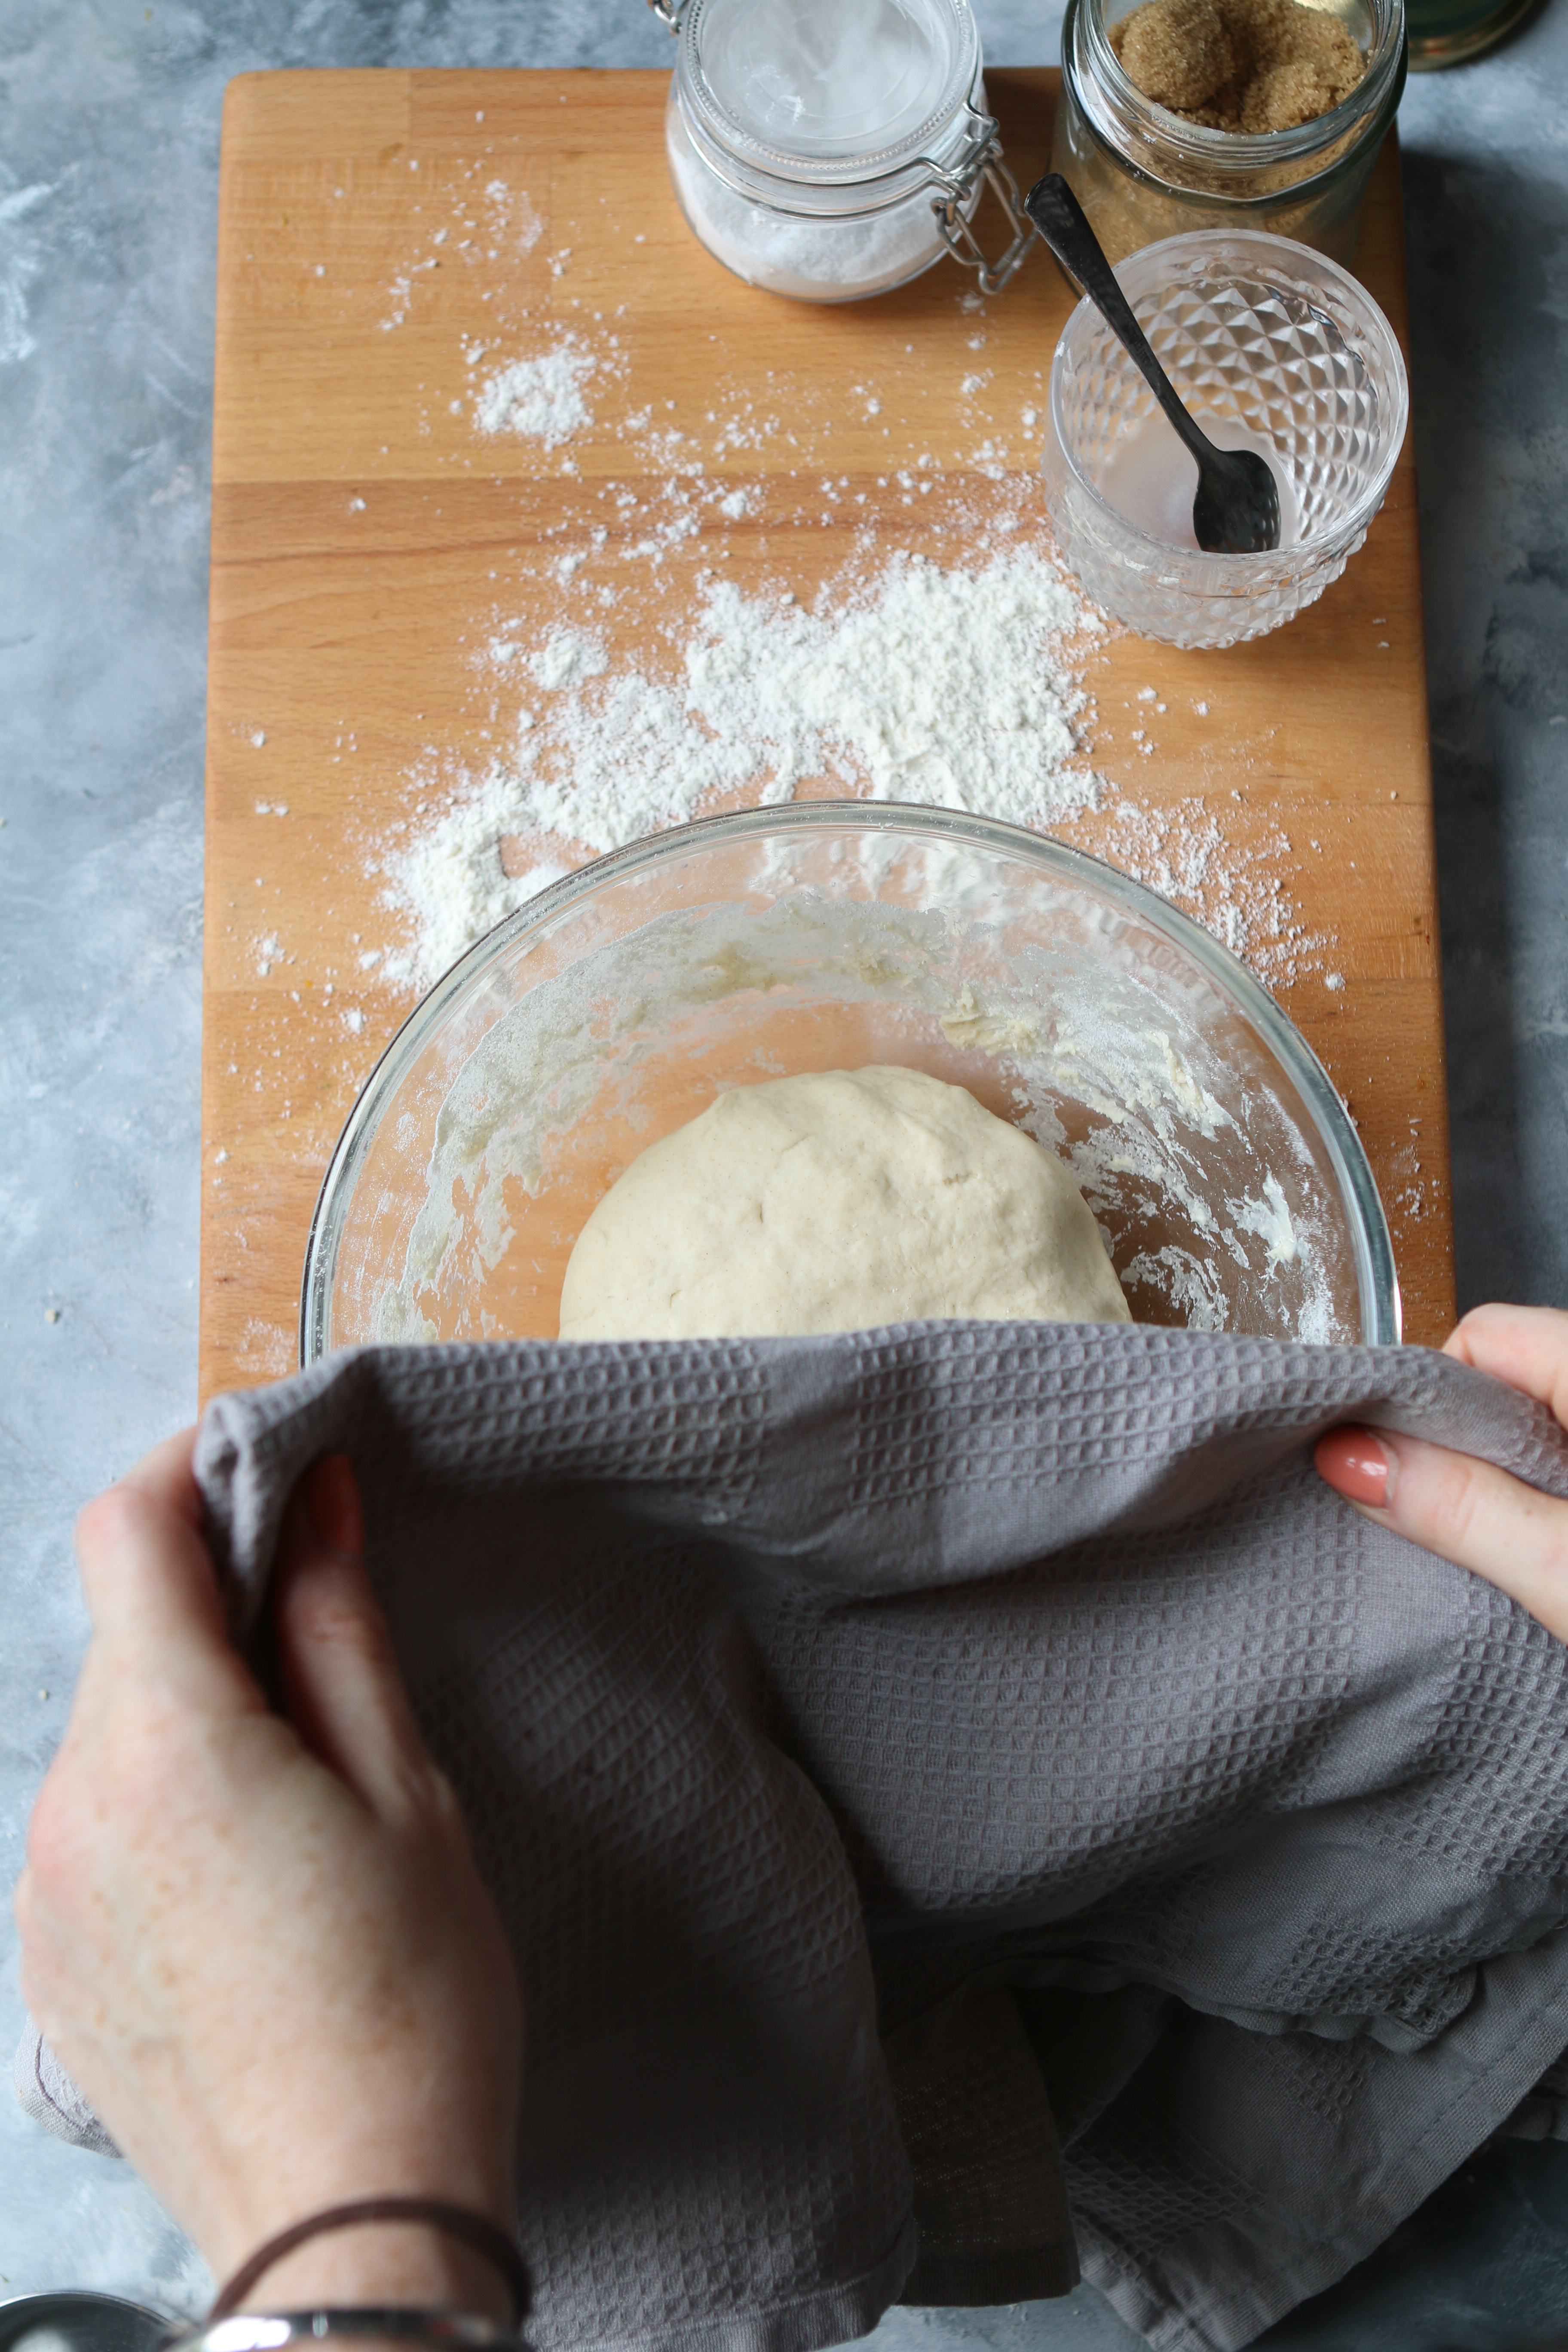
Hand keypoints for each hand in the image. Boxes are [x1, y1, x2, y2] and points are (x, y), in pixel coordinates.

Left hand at [14, 1432, 521, 2311]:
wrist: (347, 2226)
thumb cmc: (408, 2008)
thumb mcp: (406, 1790)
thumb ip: (338, 1627)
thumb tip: (313, 1502)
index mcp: (167, 1747)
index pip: (129, 1529)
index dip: (195, 1468)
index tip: (267, 1463)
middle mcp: (72, 1807)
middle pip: (124, 1632)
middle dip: (215, 1603)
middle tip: (329, 1645)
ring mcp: (43, 1890)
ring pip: (112, 1729)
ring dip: (194, 1710)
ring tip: (305, 1791)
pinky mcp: (45, 1958)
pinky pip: (93, 1823)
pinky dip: (163, 1799)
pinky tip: (252, 1873)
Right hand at [1316, 1303, 1567, 1643]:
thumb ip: (1464, 1508)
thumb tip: (1350, 1456)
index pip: (1483, 1336)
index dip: (1431, 1402)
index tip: (1405, 1475)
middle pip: (1506, 1383)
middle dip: (1458, 1453)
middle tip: (1447, 1530)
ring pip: (1537, 1431)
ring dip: (1502, 1489)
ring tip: (1504, 1560)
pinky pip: (1561, 1470)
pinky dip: (1542, 1508)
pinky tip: (1545, 1565)